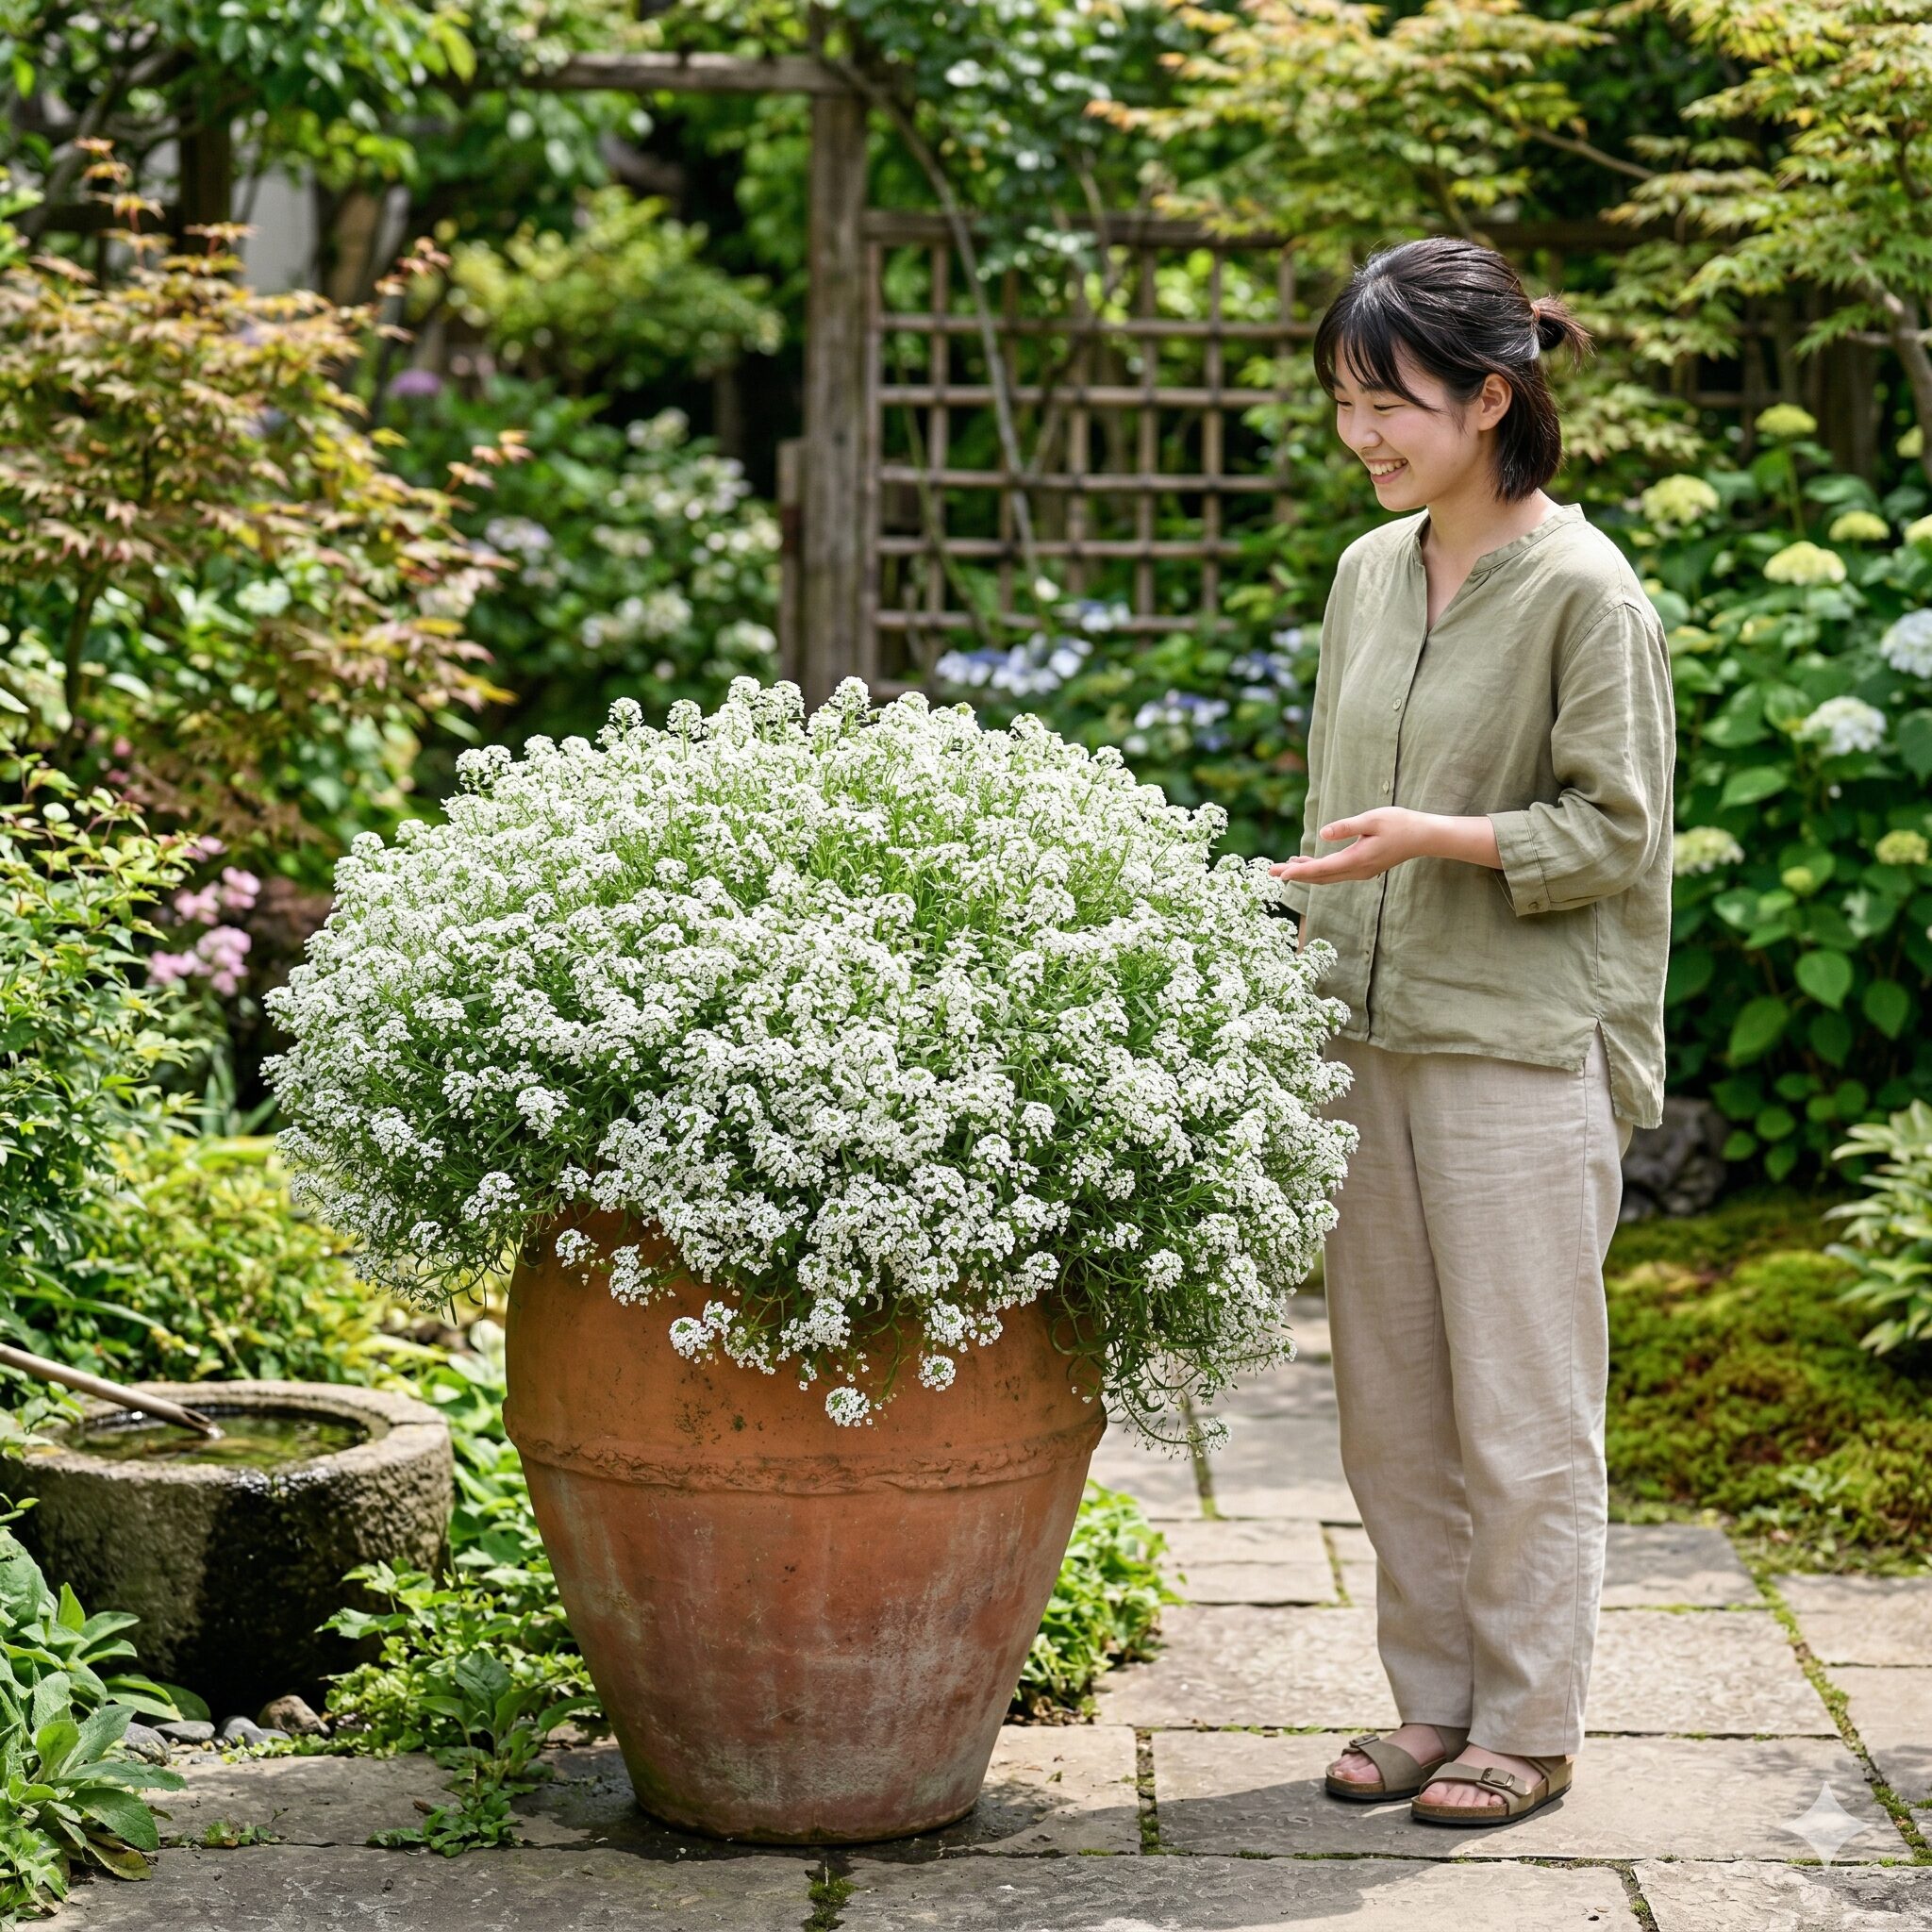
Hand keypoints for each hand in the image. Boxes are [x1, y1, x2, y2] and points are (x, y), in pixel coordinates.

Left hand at [1269, 808, 1429, 887]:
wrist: (1423, 837)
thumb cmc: (1400, 824)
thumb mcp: (1372, 819)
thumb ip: (1346, 827)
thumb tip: (1322, 833)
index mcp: (1357, 859)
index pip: (1321, 869)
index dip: (1299, 872)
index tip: (1280, 873)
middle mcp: (1357, 870)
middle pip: (1319, 877)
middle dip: (1294, 874)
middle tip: (1270, 871)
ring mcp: (1360, 871)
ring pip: (1326, 876)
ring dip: (1305, 872)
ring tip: (1283, 867)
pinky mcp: (1363, 868)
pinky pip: (1334, 872)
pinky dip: (1317, 869)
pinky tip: (1305, 862)